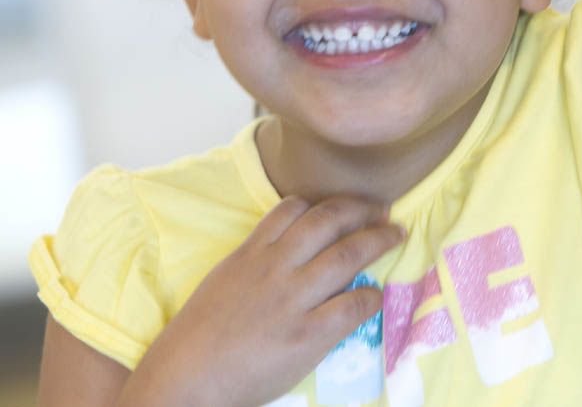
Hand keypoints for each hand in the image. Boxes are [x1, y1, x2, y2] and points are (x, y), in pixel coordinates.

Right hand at [120, 195, 403, 406]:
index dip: (325, 201)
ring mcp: (293, 299)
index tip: (346, 204)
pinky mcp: (307, 335)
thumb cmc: (197, 337)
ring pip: (346, 255)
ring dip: (378, 240)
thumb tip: (289, 252)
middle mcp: (275, 268)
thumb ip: (256, 262)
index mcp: (251, 253)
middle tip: (384, 209)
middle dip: (361, 209)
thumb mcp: (223, 280)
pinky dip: (370, 297)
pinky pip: (351, 306)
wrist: (184, 381)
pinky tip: (377, 296)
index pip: (292, 208)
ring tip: (396, 234)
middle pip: (328, 221)